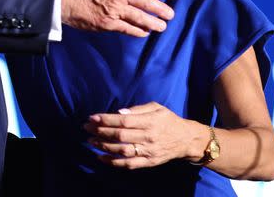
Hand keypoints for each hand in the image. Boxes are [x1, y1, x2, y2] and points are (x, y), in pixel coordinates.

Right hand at [59, 0, 173, 36]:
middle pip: (147, 1)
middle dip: (161, 9)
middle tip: (170, 14)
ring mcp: (114, 8)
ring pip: (141, 18)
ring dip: (154, 23)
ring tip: (162, 26)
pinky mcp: (107, 23)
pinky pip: (128, 28)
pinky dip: (138, 31)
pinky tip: (144, 32)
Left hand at [83, 102, 200, 168]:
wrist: (186, 139)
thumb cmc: (168, 120)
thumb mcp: (156, 107)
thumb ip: (138, 109)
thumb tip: (119, 113)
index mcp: (150, 121)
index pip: (124, 121)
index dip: (106, 119)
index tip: (92, 117)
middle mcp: (149, 137)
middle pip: (120, 136)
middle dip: (100, 131)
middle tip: (86, 127)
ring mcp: (149, 151)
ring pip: (122, 151)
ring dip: (103, 146)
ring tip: (90, 140)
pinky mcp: (149, 162)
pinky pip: (129, 164)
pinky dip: (113, 162)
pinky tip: (101, 157)